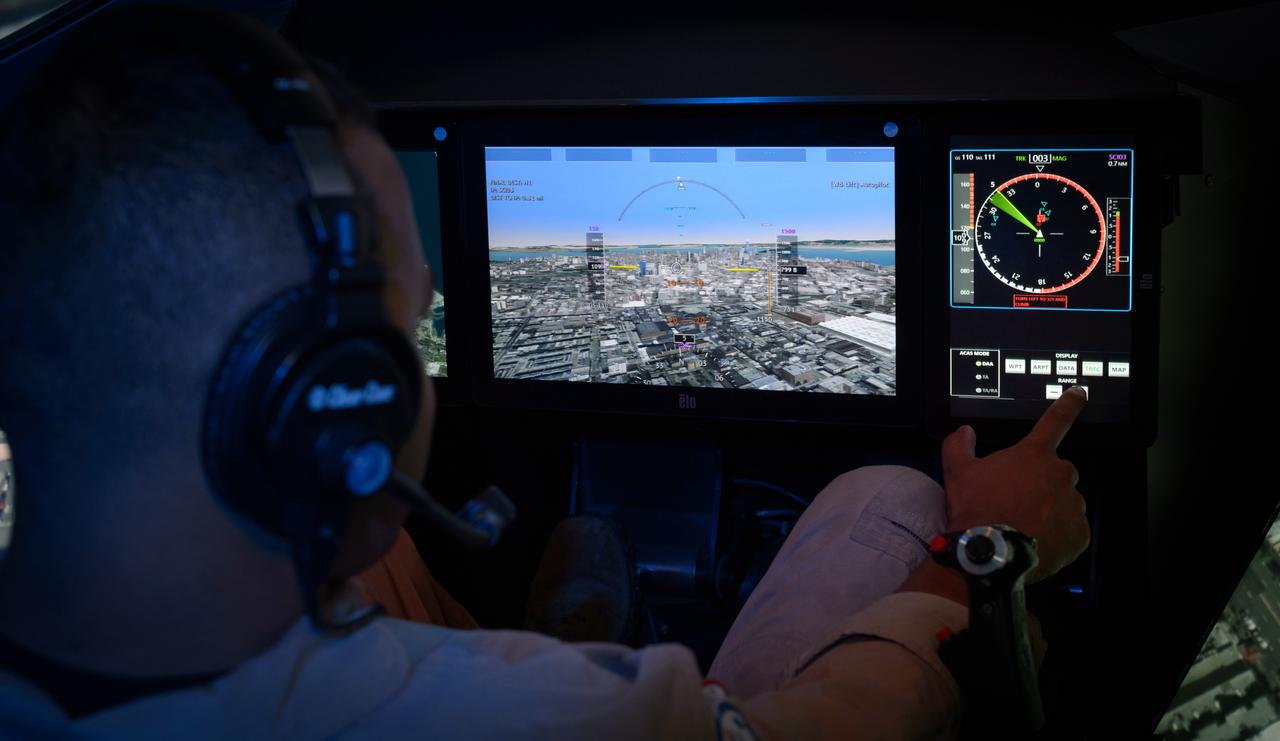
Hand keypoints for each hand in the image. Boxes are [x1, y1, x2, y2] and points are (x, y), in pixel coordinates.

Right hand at [941, 387, 1090, 584]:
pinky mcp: (1080, 534)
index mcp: (1034, 455)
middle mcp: (1061, 475)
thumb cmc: (977, 509)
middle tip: (1017, 501)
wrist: (990, 554)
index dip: (1069, 404)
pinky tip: (1036, 541)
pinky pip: (1072, 530)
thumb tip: (964, 432)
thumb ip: (959, 445)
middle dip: (1041, 484)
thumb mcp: (958, 473)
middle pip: (1056, 473)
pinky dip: (1057, 534)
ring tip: (1024, 526)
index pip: (1056, 422)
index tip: (1080, 392)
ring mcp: (1074, 505)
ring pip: (1065, 502)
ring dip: (1050, 510)